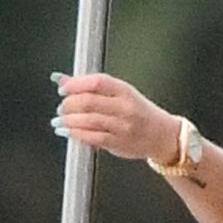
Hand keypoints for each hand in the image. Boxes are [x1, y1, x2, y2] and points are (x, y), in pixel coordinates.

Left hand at [52, 72, 180, 163]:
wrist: (162, 136)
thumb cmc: (139, 113)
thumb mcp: (120, 93)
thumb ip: (91, 87)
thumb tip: (61, 79)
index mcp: (124, 90)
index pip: (97, 82)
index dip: (75, 84)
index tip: (62, 88)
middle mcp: (124, 107)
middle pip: (89, 102)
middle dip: (69, 105)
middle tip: (62, 108)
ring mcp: (122, 126)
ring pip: (88, 121)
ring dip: (69, 121)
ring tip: (60, 121)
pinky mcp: (118, 143)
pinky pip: (93, 138)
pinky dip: (76, 134)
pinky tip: (68, 132)